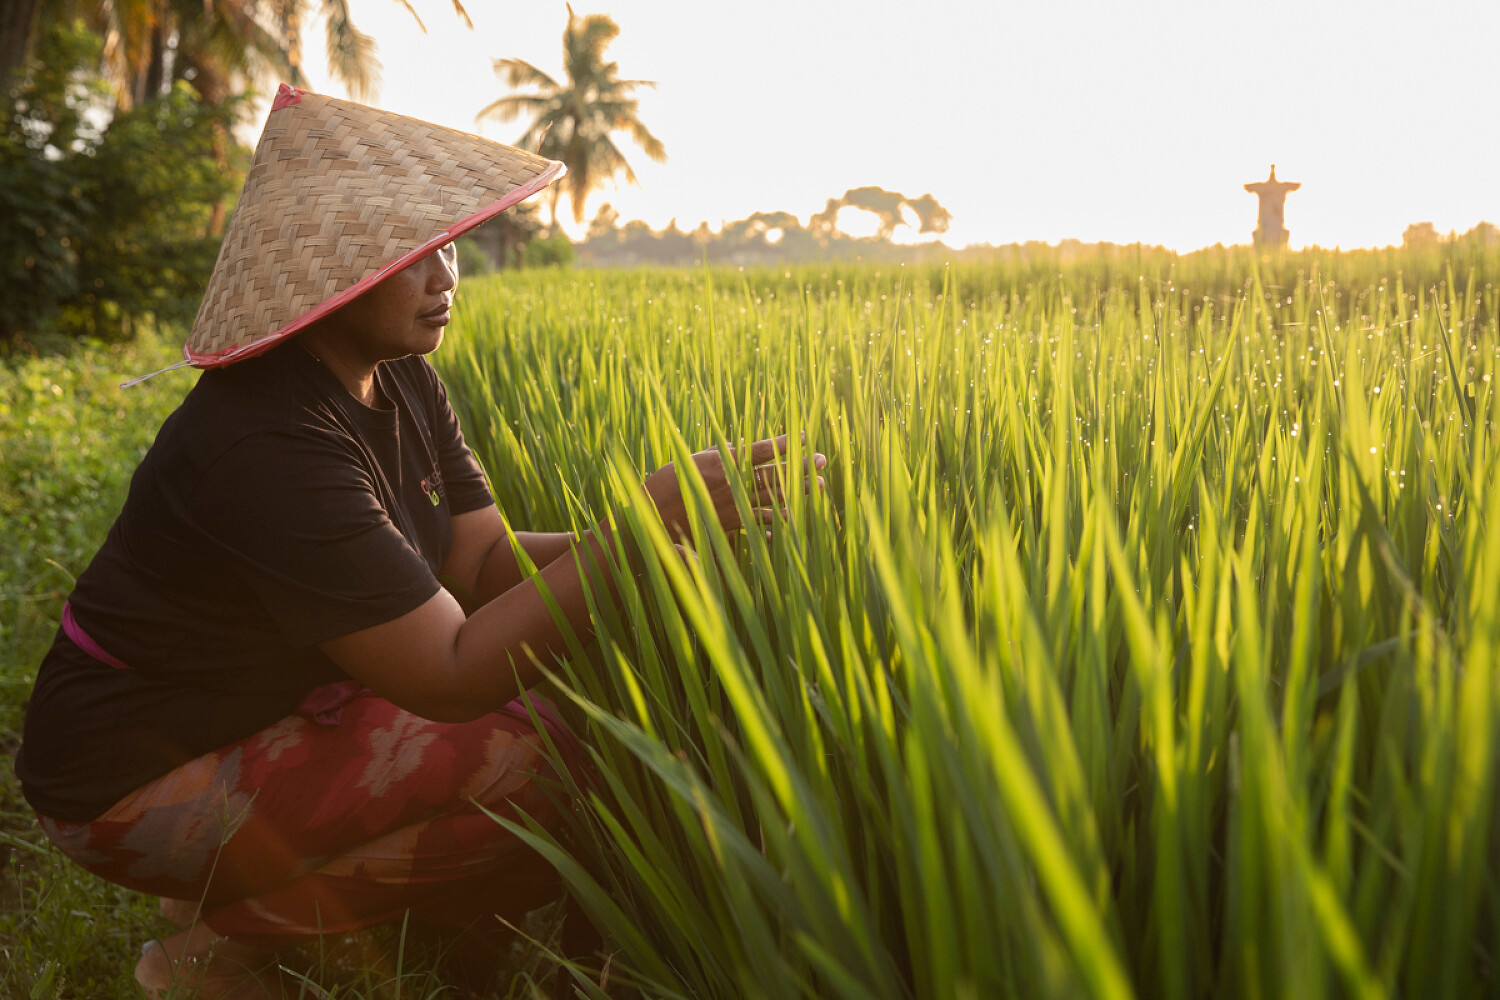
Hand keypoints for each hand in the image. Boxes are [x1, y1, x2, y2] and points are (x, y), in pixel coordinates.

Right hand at [642, 433, 825, 540]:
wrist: (651, 518)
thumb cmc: (666, 485)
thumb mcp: (691, 460)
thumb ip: (717, 452)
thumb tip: (737, 444)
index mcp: (723, 464)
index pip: (760, 451)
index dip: (783, 444)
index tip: (804, 437)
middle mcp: (733, 485)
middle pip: (773, 474)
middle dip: (800, 467)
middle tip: (822, 461)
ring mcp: (734, 506)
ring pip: (773, 497)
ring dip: (797, 492)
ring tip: (818, 486)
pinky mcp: (730, 525)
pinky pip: (758, 524)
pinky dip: (773, 523)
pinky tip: (788, 523)